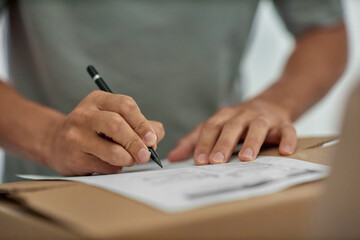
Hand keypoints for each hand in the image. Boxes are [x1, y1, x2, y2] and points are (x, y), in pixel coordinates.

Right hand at [45, 90, 164, 175]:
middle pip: (118, 125)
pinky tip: (111, 164)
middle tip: (146, 155)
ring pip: (111, 150)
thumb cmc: (93, 129)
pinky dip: (115, 167)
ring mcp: (76, 136)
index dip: (143, 124)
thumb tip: (157, 136)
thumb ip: (139, 124)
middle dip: (137, 142)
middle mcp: (85, 114)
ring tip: (130, 160)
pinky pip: (103, 166)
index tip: (153, 139)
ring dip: (128, 158)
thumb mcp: (113, 117)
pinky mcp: (73, 157)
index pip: (126, 106)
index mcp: (98, 100)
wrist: (55, 142)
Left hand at [168, 98, 295, 164]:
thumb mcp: (216, 127)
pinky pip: (287, 130)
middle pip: (231, 127)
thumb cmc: (239, 121)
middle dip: (223, 144)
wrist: (272, 103)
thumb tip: (173, 157)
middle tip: (216, 162)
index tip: (198, 161)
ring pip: (257, 127)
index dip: (204, 143)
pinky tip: (285, 152)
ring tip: (246, 159)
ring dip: (252, 142)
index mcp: (224, 116)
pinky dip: (287, 140)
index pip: (211, 127)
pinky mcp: (283, 124)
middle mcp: (243, 115)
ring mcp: (263, 118)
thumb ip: (195, 141)